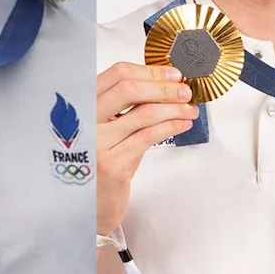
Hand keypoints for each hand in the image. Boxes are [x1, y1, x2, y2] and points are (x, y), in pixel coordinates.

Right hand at [96, 63, 197, 235]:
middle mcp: (85, 120)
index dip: (150, 71)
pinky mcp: (112, 164)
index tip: (172, 74)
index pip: (117, 74)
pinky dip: (171, 127)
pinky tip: (182, 125)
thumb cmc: (102, 160)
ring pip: (144, 114)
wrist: (90, 202)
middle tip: (184, 90)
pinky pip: (149, 137)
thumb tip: (166, 83)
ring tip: (189, 109)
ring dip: (174, 108)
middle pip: (129, 89)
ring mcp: (97, 143)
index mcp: (84, 103)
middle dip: (164, 87)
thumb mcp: (108, 126)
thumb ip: (127, 105)